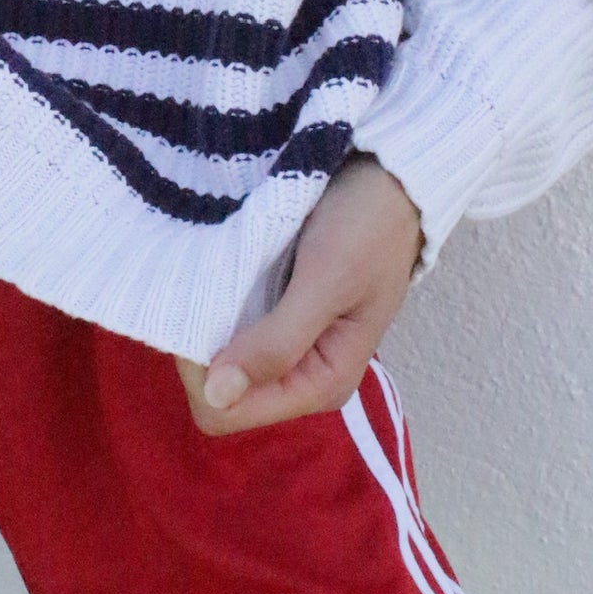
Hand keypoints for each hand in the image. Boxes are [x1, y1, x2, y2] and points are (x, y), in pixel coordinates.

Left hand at [176, 152, 423, 434]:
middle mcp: (302, 378)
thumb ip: (277, 343)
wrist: (392, 182)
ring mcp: (289, 351)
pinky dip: (217, 307)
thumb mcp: (325, 282)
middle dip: (201, 348)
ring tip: (218, 277)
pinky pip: (228, 331)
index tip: (199, 316)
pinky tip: (223, 275)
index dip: (201, 374)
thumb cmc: (368, 229)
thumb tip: (218, 396)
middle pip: (218, 392)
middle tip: (210, 289)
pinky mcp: (278, 321)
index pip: (227, 411)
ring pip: (217, 362)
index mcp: (321, 385)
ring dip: (207, 323)